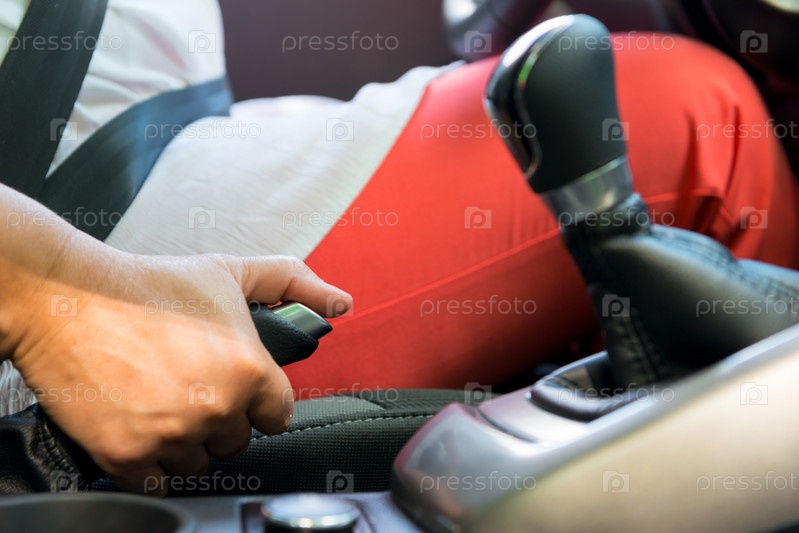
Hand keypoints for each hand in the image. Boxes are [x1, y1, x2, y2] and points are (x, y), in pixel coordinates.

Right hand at [9, 244, 350, 494]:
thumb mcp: (231, 273)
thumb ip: (293, 284)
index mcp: (249, 368)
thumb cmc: (149, 285)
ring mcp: (172, 435)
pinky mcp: (128, 455)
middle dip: (222, 418)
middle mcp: (216, 406)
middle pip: (238, 440)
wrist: (70, 299)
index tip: (242, 392)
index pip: (279, 414)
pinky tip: (142, 426)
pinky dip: (150, 462)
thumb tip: (339, 303)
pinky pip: (157, 482)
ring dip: (186, 441)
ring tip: (163, 401)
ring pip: (199, 462)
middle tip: (193, 386)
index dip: (259, 401)